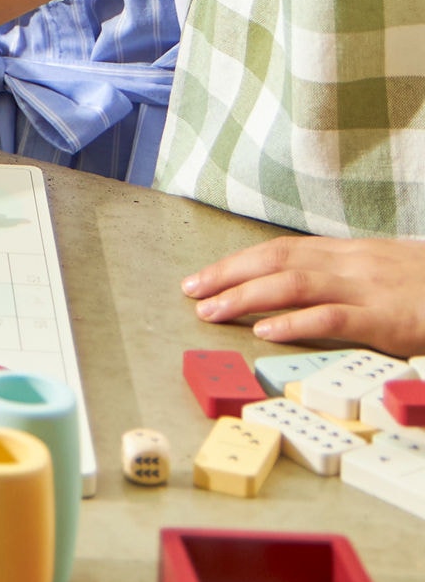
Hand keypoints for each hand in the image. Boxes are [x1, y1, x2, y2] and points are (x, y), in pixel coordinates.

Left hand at [183, 234, 424, 355]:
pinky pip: (333, 317)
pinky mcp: (386, 319)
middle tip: (192, 292)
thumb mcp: (389, 273)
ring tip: (212, 312)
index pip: (282, 249)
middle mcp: (353, 263)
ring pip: (294, 284)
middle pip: (278, 260)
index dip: (239, 262)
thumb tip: (308, 287)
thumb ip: (350, 277)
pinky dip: (295, 323)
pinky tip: (266, 332)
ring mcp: (369, 289)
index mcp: (351, 253)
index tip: (205, 277)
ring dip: (247, 297)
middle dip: (229, 275)